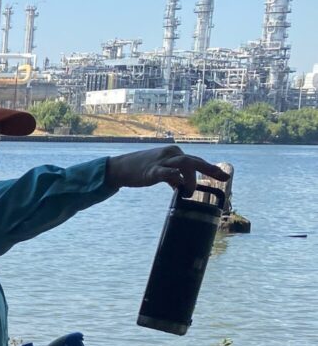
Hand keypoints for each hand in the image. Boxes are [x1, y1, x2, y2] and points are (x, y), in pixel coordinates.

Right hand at [106, 145, 227, 195]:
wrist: (120, 168)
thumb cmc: (141, 169)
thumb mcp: (160, 171)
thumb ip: (172, 176)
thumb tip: (180, 185)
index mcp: (174, 153)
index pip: (196, 161)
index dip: (211, 168)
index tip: (224, 177)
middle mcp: (171, 154)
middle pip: (195, 161)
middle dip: (211, 169)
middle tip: (224, 178)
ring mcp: (162, 161)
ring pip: (185, 164)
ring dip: (192, 179)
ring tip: (191, 192)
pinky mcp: (153, 170)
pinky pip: (169, 172)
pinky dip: (177, 179)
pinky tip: (179, 188)